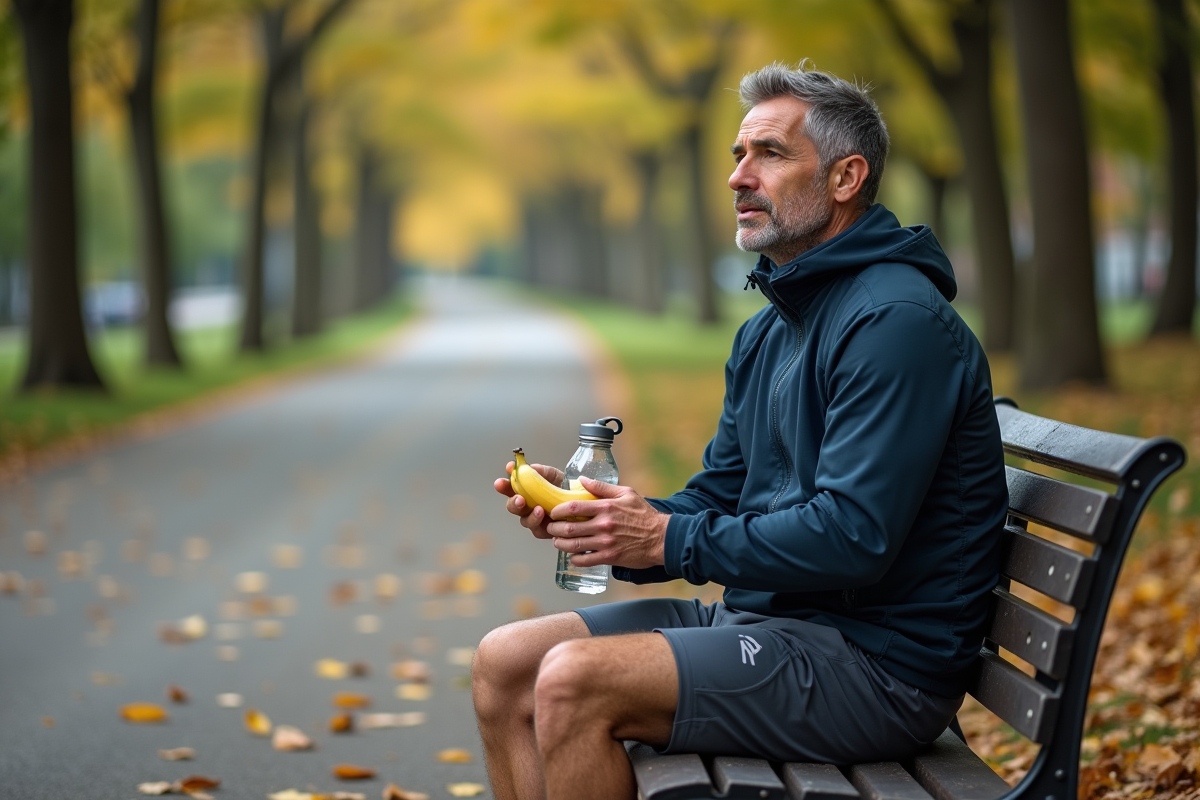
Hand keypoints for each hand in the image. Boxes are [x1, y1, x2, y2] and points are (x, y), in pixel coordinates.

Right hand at [494, 460, 565, 539]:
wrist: (579, 499)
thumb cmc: (562, 486)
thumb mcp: (552, 474)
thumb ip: (539, 471)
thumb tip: (528, 467)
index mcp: (524, 491)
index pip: (509, 488)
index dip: (503, 486)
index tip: (500, 482)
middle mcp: (526, 506)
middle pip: (512, 507)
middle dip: (514, 503)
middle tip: (519, 499)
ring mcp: (534, 519)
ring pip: (525, 520)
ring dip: (530, 515)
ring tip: (539, 509)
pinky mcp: (543, 530)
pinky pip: (538, 531)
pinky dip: (541, 525)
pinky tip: (547, 519)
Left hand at [545, 477, 669, 569]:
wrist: (662, 538)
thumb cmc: (645, 515)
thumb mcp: (626, 494)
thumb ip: (602, 487)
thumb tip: (581, 480)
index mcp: (606, 507)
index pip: (573, 507)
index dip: (558, 510)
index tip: (553, 512)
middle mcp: (604, 525)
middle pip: (569, 527)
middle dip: (555, 529)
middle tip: (551, 528)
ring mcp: (606, 543)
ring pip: (574, 545)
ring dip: (561, 544)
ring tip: (558, 542)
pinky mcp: (610, 557)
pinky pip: (585, 560)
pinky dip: (575, 559)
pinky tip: (573, 556)